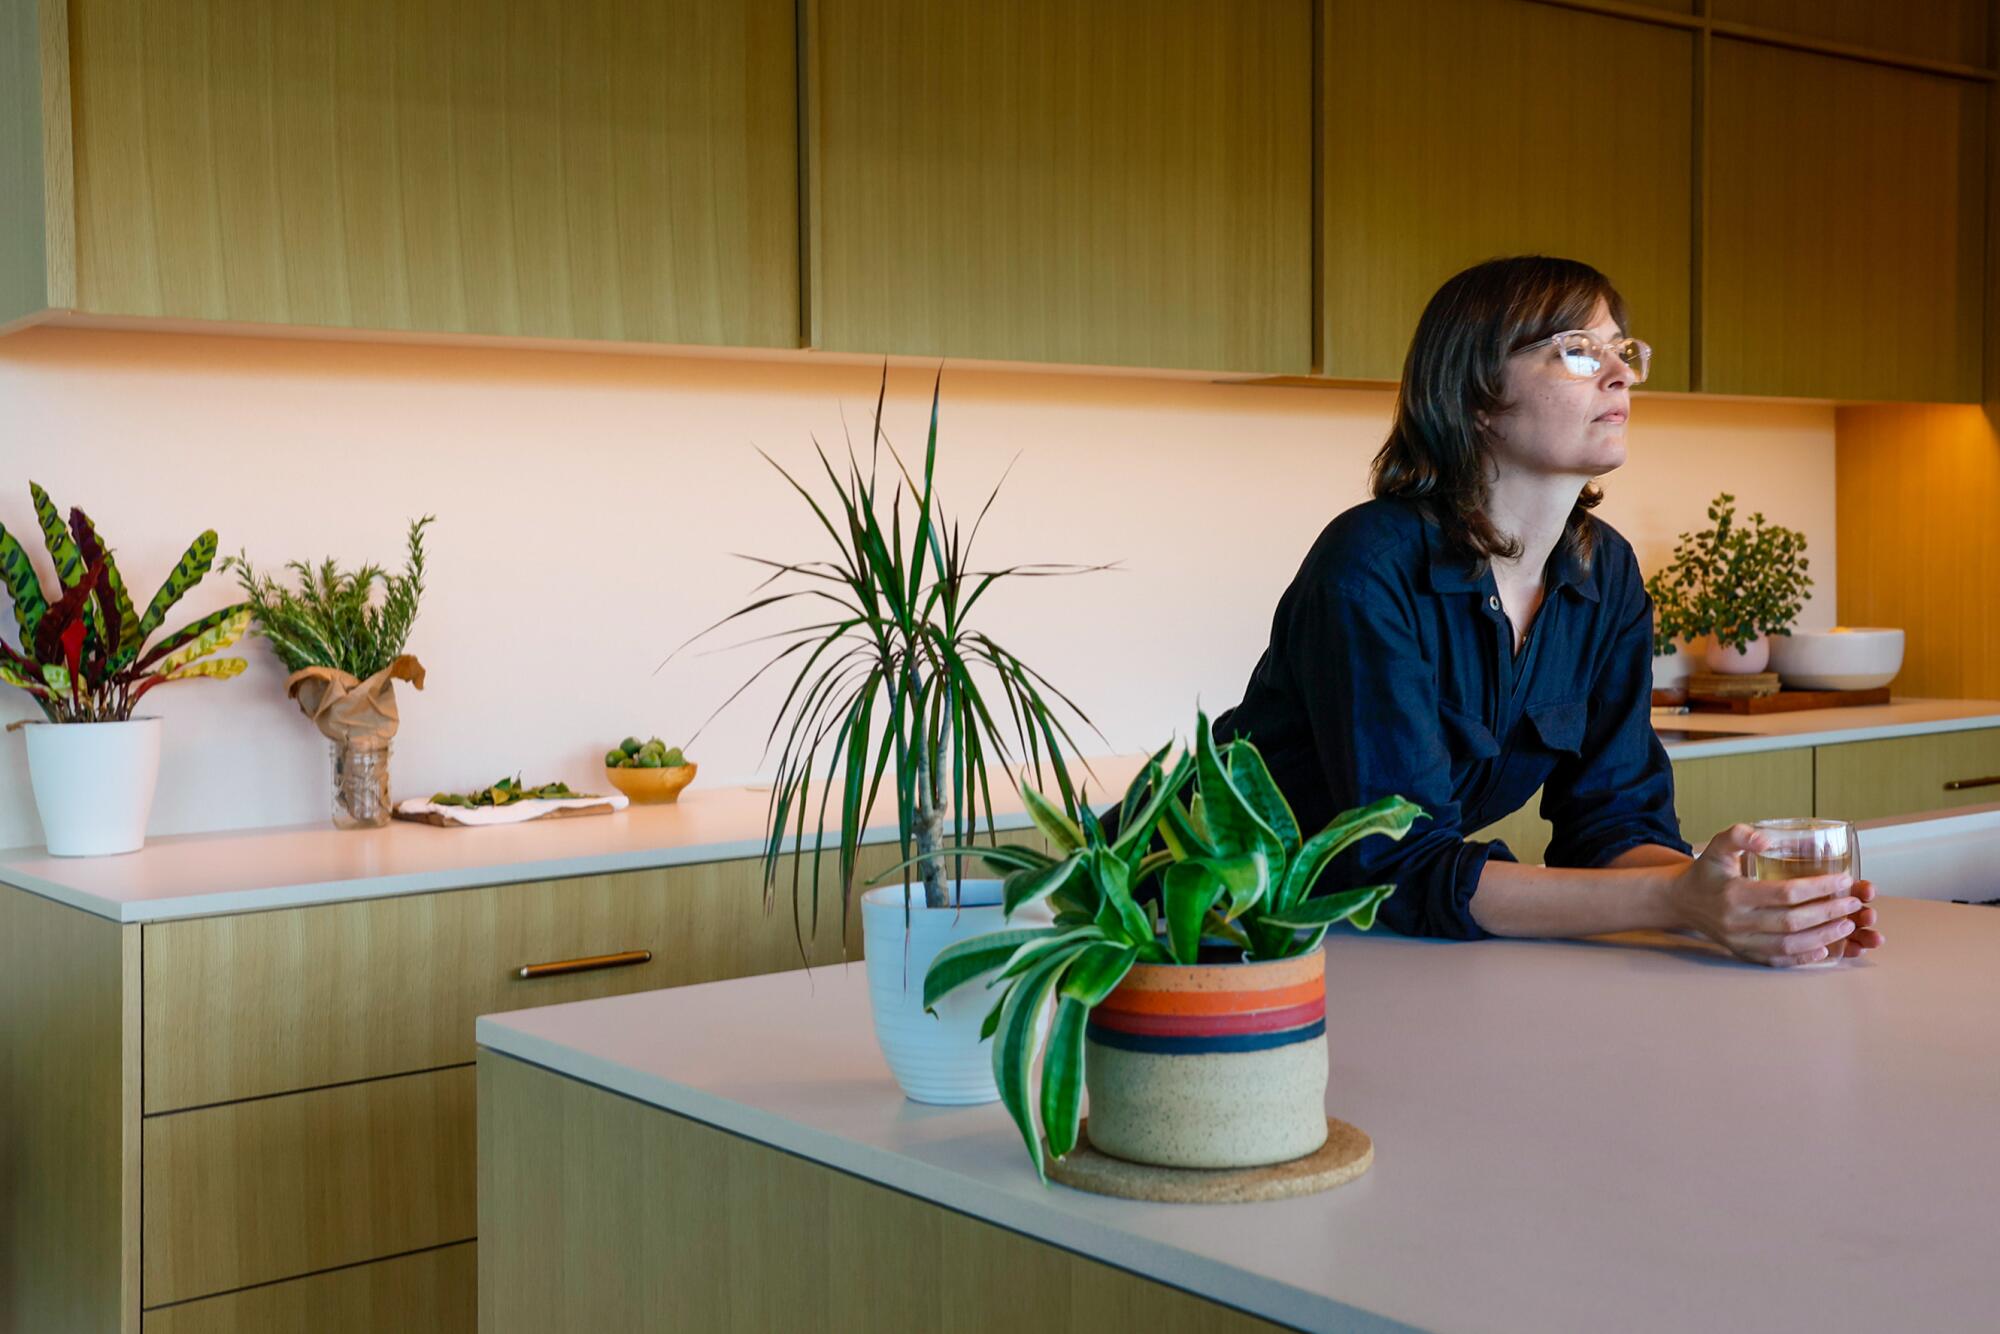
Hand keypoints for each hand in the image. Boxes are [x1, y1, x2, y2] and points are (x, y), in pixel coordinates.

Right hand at [1668, 824, 1880, 966]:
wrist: (1681, 901)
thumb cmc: (1706, 871)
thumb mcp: (1716, 846)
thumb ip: (1738, 836)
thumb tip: (1767, 840)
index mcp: (1734, 893)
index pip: (1785, 893)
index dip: (1818, 888)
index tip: (1843, 880)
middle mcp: (1737, 921)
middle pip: (1792, 921)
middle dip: (1828, 913)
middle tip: (1853, 904)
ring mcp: (1740, 941)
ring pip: (1789, 944)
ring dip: (1823, 936)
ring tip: (1847, 925)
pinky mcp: (1743, 953)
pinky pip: (1777, 960)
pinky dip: (1803, 958)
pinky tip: (1824, 950)